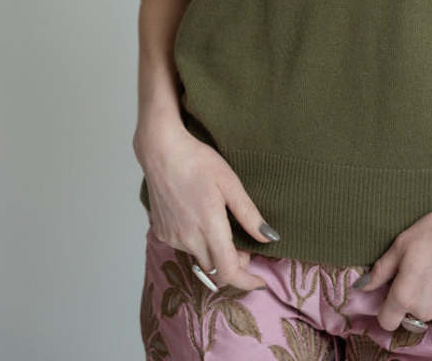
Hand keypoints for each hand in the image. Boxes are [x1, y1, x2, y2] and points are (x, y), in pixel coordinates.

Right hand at [136, 120, 276, 291]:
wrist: (161, 150)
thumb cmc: (198, 161)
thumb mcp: (230, 183)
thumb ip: (249, 214)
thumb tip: (270, 238)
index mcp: (209, 227)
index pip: (229, 271)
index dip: (247, 282)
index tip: (261, 281)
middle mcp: (188, 239)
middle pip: (215, 269)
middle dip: (233, 264)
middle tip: (245, 245)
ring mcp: (172, 237)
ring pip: (199, 259)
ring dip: (214, 253)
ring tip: (221, 226)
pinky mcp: (161, 232)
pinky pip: (184, 247)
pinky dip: (197, 243)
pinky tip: (199, 219)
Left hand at [354, 200, 431, 331]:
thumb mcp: (402, 244)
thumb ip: (381, 270)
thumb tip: (362, 286)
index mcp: (405, 296)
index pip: (386, 321)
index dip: (387, 308)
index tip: (394, 294)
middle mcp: (425, 312)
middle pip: (412, 315)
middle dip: (414, 299)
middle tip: (424, 272)